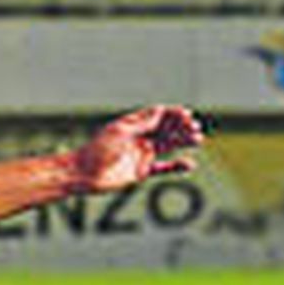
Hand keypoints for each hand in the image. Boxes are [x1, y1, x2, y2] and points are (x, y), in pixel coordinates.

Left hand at [70, 106, 203, 193]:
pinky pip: (164, 168)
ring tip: (198, 140)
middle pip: (166, 129)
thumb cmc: (98, 150)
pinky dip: (177, 166)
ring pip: (168, 146)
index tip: (186, 113)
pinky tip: (190, 163)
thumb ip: (143, 124)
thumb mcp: (121, 133)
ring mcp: (142, 154)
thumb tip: (162, 109)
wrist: (85, 175)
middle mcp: (139, 138)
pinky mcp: (143, 171)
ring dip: (184, 142)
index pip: (158, 116)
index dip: (172, 114)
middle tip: (196, 127)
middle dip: (182, 127)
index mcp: (132, 124)